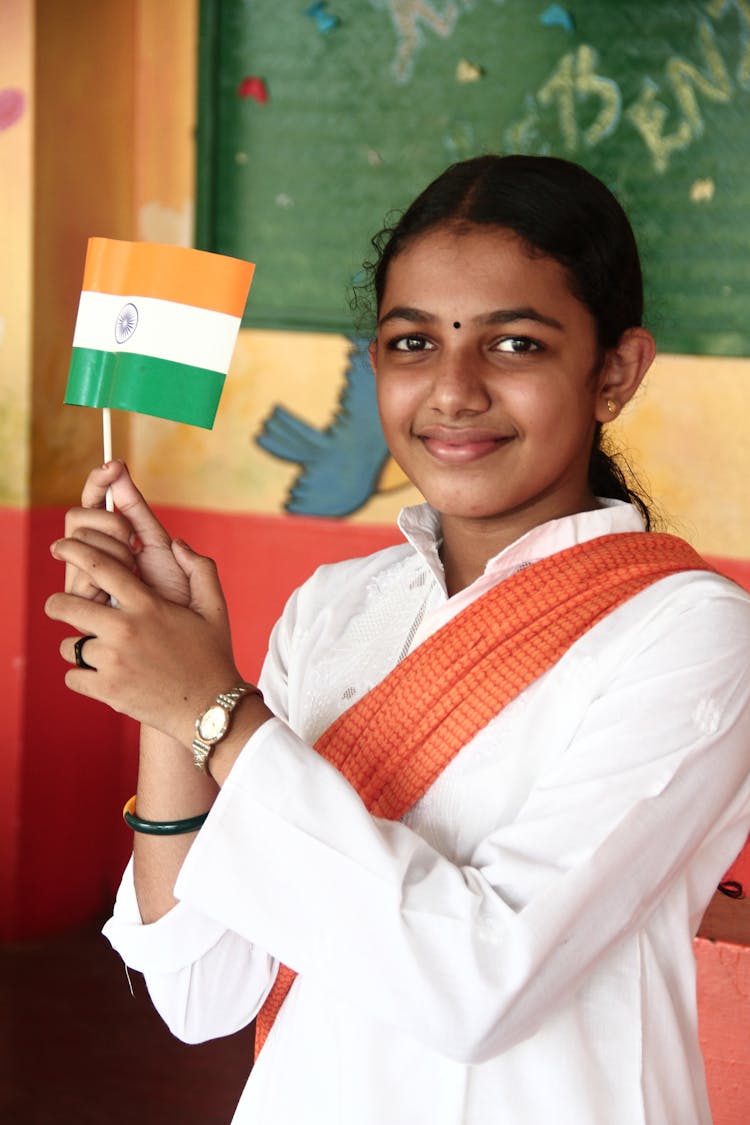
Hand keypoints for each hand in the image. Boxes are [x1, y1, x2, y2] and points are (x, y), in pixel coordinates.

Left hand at [46, 536, 242, 744]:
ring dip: (77, 646)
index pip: (99, 566)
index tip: (60, 547)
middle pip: (65, 605)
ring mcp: (113, 662)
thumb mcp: (215, 609)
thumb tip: (177, 542)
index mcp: (147, 605)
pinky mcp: (107, 690)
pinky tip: (99, 674)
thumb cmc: (213, 656)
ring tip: (94, 649)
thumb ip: (201, 570)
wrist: (212, 709)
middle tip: (59, 606)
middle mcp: (125, 629)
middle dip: (56, 603)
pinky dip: (82, 676)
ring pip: (68, 646)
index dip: (73, 550)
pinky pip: (72, 677)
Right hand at [65, 462, 189, 605]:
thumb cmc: (177, 595)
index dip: (99, 482)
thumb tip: (117, 466)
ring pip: (78, 542)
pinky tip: (119, 596)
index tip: (113, 466)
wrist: (185, 635)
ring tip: (135, 576)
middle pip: (78, 518)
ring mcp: (81, 579)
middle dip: (111, 525)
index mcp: (112, 541)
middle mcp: (91, 557)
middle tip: (134, 545)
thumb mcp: (161, 547)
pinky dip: (106, 578)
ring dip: (114, 553)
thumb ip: (137, 509)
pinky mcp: (78, 602)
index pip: (93, 503)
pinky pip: (79, 572)